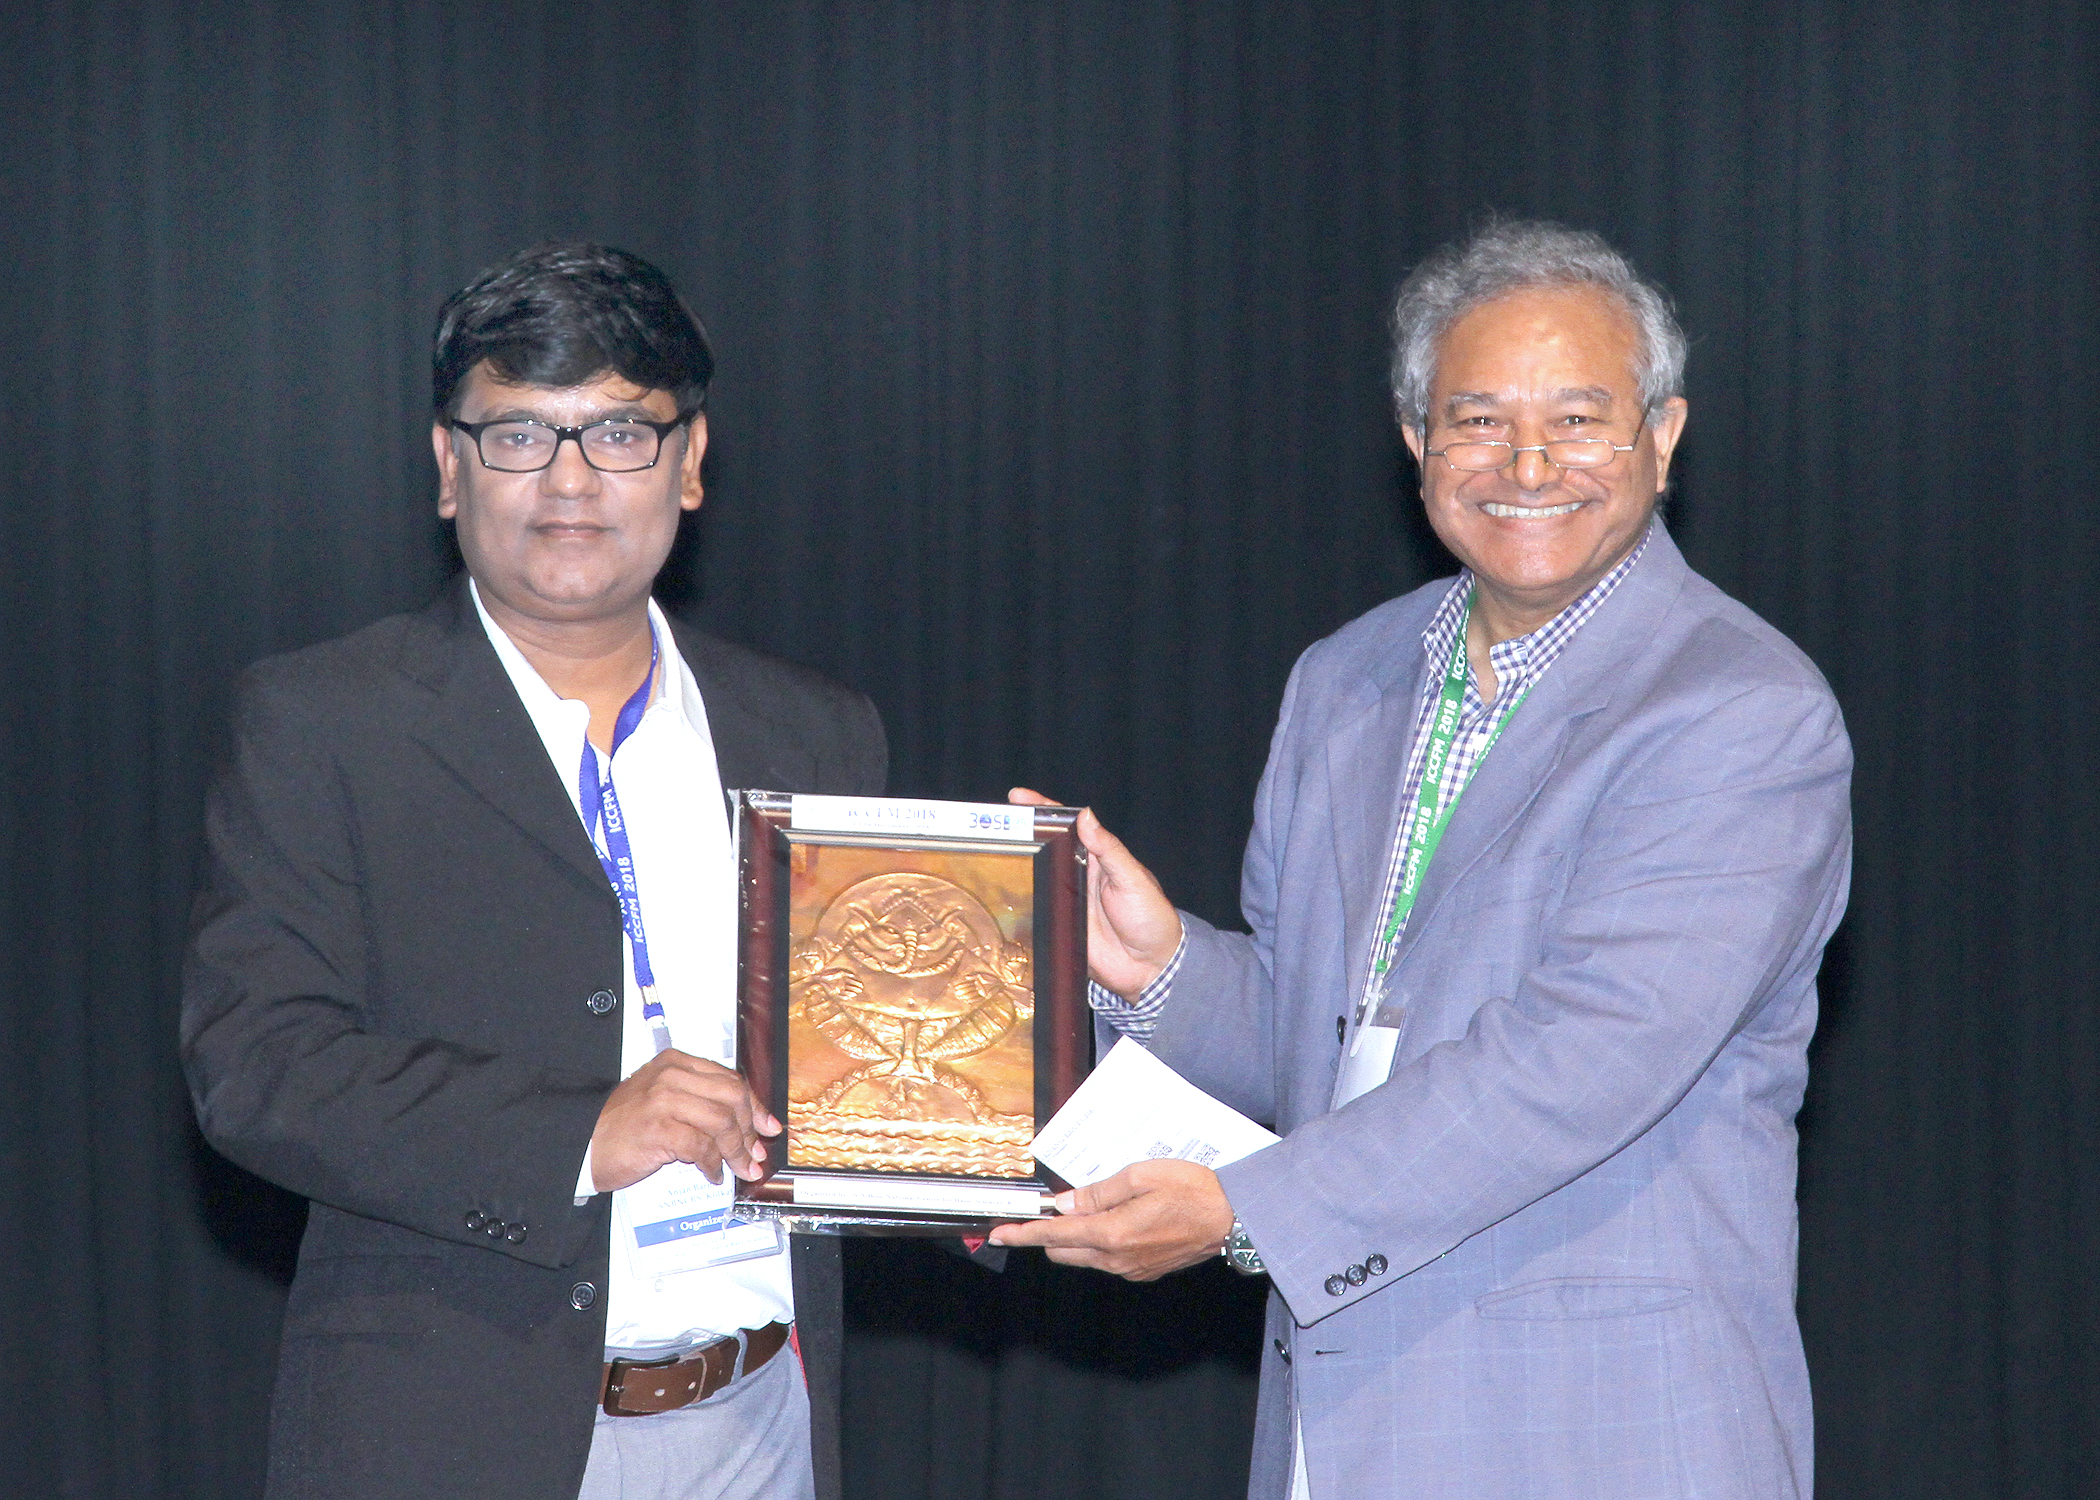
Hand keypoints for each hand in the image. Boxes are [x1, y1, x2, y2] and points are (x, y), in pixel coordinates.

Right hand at [589, 1049, 780, 1191]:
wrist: (583, 1143)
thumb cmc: (624, 1125)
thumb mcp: (662, 1098)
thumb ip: (698, 1101)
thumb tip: (743, 1122)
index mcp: (676, 1063)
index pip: (729, 1078)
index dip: (754, 1105)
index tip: (767, 1125)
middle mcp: (672, 1076)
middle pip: (732, 1096)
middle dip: (749, 1128)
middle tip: (754, 1153)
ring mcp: (664, 1101)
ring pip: (721, 1122)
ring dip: (736, 1150)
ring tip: (738, 1168)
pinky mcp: (658, 1129)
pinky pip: (701, 1147)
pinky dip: (712, 1163)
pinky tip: (711, 1173)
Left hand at [985, 1158, 1232, 1280]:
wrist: (1232, 1218)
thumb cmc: (1191, 1190)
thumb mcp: (1141, 1176)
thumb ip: (1098, 1192)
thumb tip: (1065, 1204)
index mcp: (1112, 1233)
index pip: (1054, 1237)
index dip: (1023, 1234)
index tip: (1000, 1233)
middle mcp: (1117, 1259)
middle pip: (1063, 1252)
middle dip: (1048, 1235)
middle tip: (1049, 1210)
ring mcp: (1131, 1270)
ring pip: (1085, 1258)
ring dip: (1074, 1239)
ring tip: (1088, 1210)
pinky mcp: (1144, 1272)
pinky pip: (1108, 1261)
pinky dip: (1099, 1244)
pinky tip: (1114, 1222)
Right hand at [1008, 789, 1181, 997]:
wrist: (1152, 967)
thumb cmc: (1151, 918)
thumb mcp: (1132, 879)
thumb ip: (1109, 849)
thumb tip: (1085, 816)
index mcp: (1095, 858)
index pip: (1065, 827)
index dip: (1041, 811)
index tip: (1017, 797)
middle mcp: (1076, 876)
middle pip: (1042, 851)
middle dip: (1016, 836)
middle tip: (989, 826)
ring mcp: (1064, 902)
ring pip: (1033, 879)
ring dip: (1012, 869)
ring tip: (985, 854)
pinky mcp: (1057, 927)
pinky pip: (1033, 914)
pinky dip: (1016, 906)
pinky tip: (996, 898)